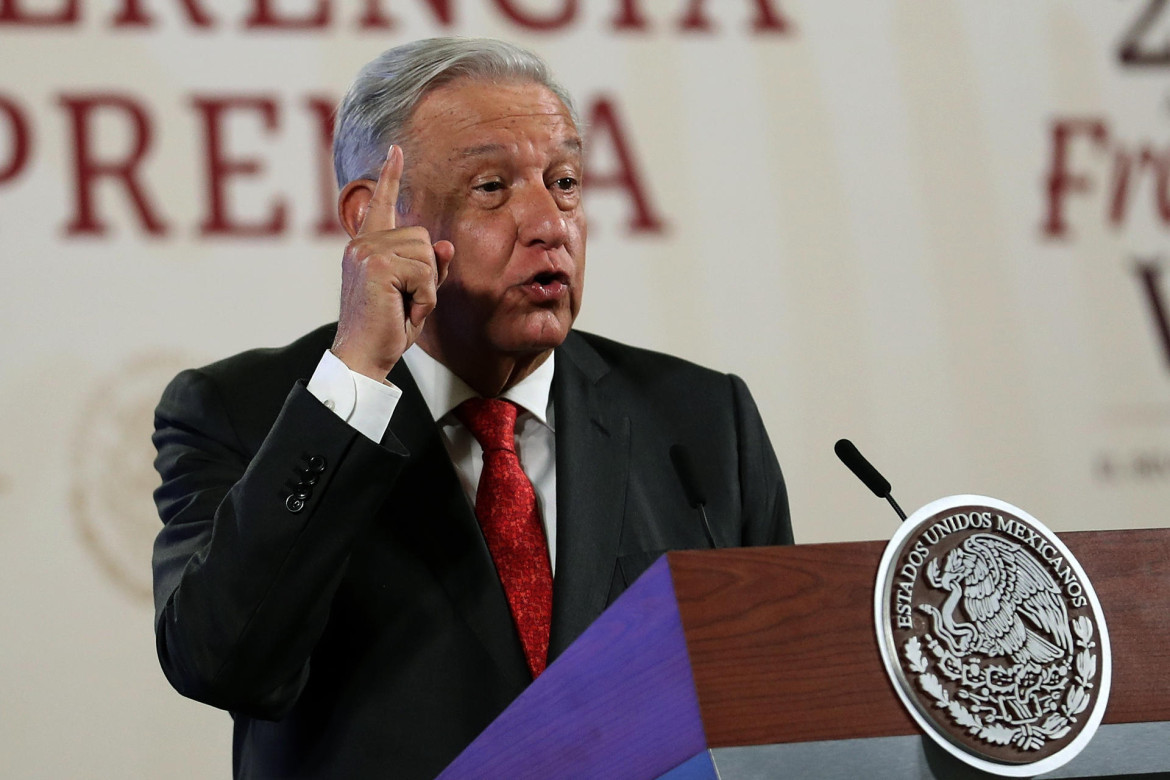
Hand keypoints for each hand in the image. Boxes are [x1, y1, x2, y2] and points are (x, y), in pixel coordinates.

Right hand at [331, 145, 454, 380]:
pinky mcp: (378, 266)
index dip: (390, 176)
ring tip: (402, 307)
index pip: (382, 204)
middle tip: (405, 301)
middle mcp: (363, 244)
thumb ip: (429, 268)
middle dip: (427, 274)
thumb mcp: (415, 294)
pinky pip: (425, 275)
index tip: (396, 150)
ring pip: (427, 256)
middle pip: (424, 239)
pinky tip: (403, 312)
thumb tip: (446, 246)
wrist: (363, 356)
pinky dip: (424, 299)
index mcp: (367, 247)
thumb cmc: (387, 327)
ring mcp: (367, 253)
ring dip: (425, 288)